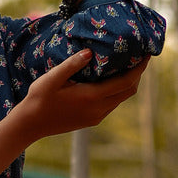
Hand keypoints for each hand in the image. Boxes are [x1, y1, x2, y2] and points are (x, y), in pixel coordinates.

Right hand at [18, 50, 148, 143]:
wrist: (30, 125)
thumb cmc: (38, 99)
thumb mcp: (51, 79)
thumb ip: (71, 65)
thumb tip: (89, 52)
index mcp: (92, 97)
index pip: (126, 81)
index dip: (140, 68)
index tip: (147, 54)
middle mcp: (98, 109)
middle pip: (129, 91)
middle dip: (137, 74)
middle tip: (139, 56)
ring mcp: (96, 116)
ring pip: (121, 99)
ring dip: (128, 83)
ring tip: (127, 65)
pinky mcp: (91, 120)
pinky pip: (112, 104)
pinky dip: (117, 91)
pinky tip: (111, 80)